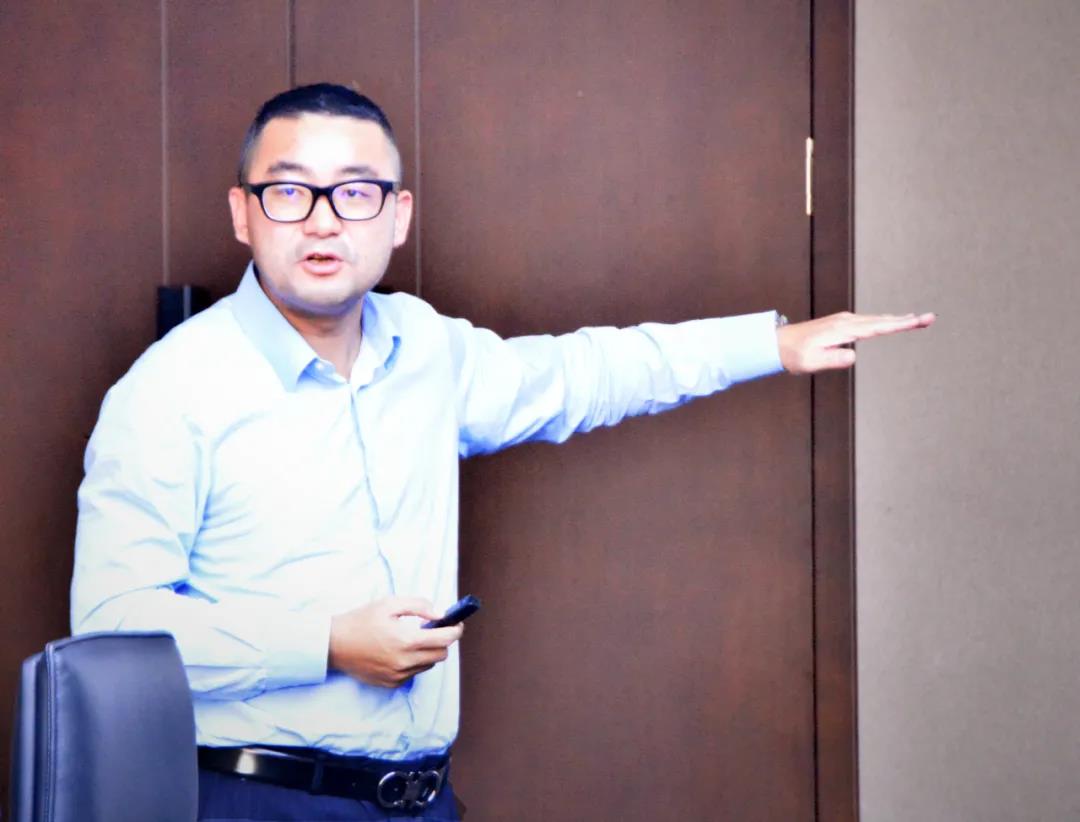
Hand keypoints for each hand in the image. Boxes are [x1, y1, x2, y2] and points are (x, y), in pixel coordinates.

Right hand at [328, 597, 463, 687]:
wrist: (333, 644)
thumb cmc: (361, 620)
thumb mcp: (390, 604)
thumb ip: (419, 606)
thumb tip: (440, 614)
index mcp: (406, 640)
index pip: (445, 639)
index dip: (455, 630)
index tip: (457, 624)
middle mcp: (405, 662)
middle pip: (441, 655)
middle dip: (442, 641)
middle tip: (434, 629)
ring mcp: (398, 676)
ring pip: (428, 665)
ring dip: (428, 652)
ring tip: (413, 639)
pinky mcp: (390, 684)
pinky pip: (413, 674)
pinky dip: (414, 662)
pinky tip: (399, 651)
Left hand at [777, 311, 934, 373]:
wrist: (777, 343)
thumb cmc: (794, 355)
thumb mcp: (812, 362)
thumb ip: (833, 359)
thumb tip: (853, 355)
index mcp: (843, 330)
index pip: (877, 328)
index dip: (900, 325)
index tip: (919, 321)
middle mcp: (846, 321)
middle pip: (882, 320)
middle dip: (906, 320)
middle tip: (930, 318)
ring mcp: (843, 321)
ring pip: (876, 320)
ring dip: (897, 320)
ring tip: (918, 320)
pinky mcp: (841, 324)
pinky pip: (868, 322)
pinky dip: (883, 321)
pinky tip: (891, 321)